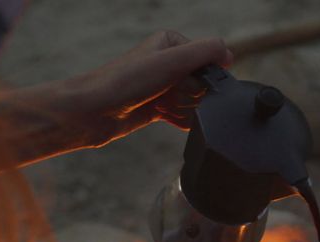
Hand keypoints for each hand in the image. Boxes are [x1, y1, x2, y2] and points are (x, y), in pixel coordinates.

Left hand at [0, 31, 232, 163]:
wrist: (91, 112)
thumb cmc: (123, 83)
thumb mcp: (169, 61)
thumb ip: (203, 53)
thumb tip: (228, 53)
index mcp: (171, 42)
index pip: (208, 59)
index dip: (205, 75)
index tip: (186, 83)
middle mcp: (167, 62)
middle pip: (203, 82)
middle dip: (194, 95)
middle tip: (171, 97)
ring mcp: (162, 86)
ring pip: (194, 101)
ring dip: (187, 109)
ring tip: (164, 108)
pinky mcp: (157, 108)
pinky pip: (183, 115)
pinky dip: (182, 120)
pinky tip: (173, 121)